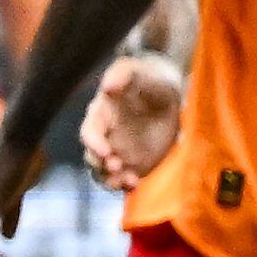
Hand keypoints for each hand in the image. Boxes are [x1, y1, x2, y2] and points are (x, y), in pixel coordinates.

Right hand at [79, 55, 183, 192]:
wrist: (166, 96)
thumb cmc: (148, 80)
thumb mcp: (137, 72)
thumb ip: (123, 75)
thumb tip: (107, 87)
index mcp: (100, 115)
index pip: (89, 133)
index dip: (94, 143)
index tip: (106, 151)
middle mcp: (104, 137)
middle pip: (92, 157)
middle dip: (101, 164)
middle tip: (116, 164)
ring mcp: (117, 153)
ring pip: (104, 172)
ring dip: (111, 179)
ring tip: (127, 179)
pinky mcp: (131, 165)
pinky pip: (122, 180)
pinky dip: (125, 185)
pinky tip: (134, 183)